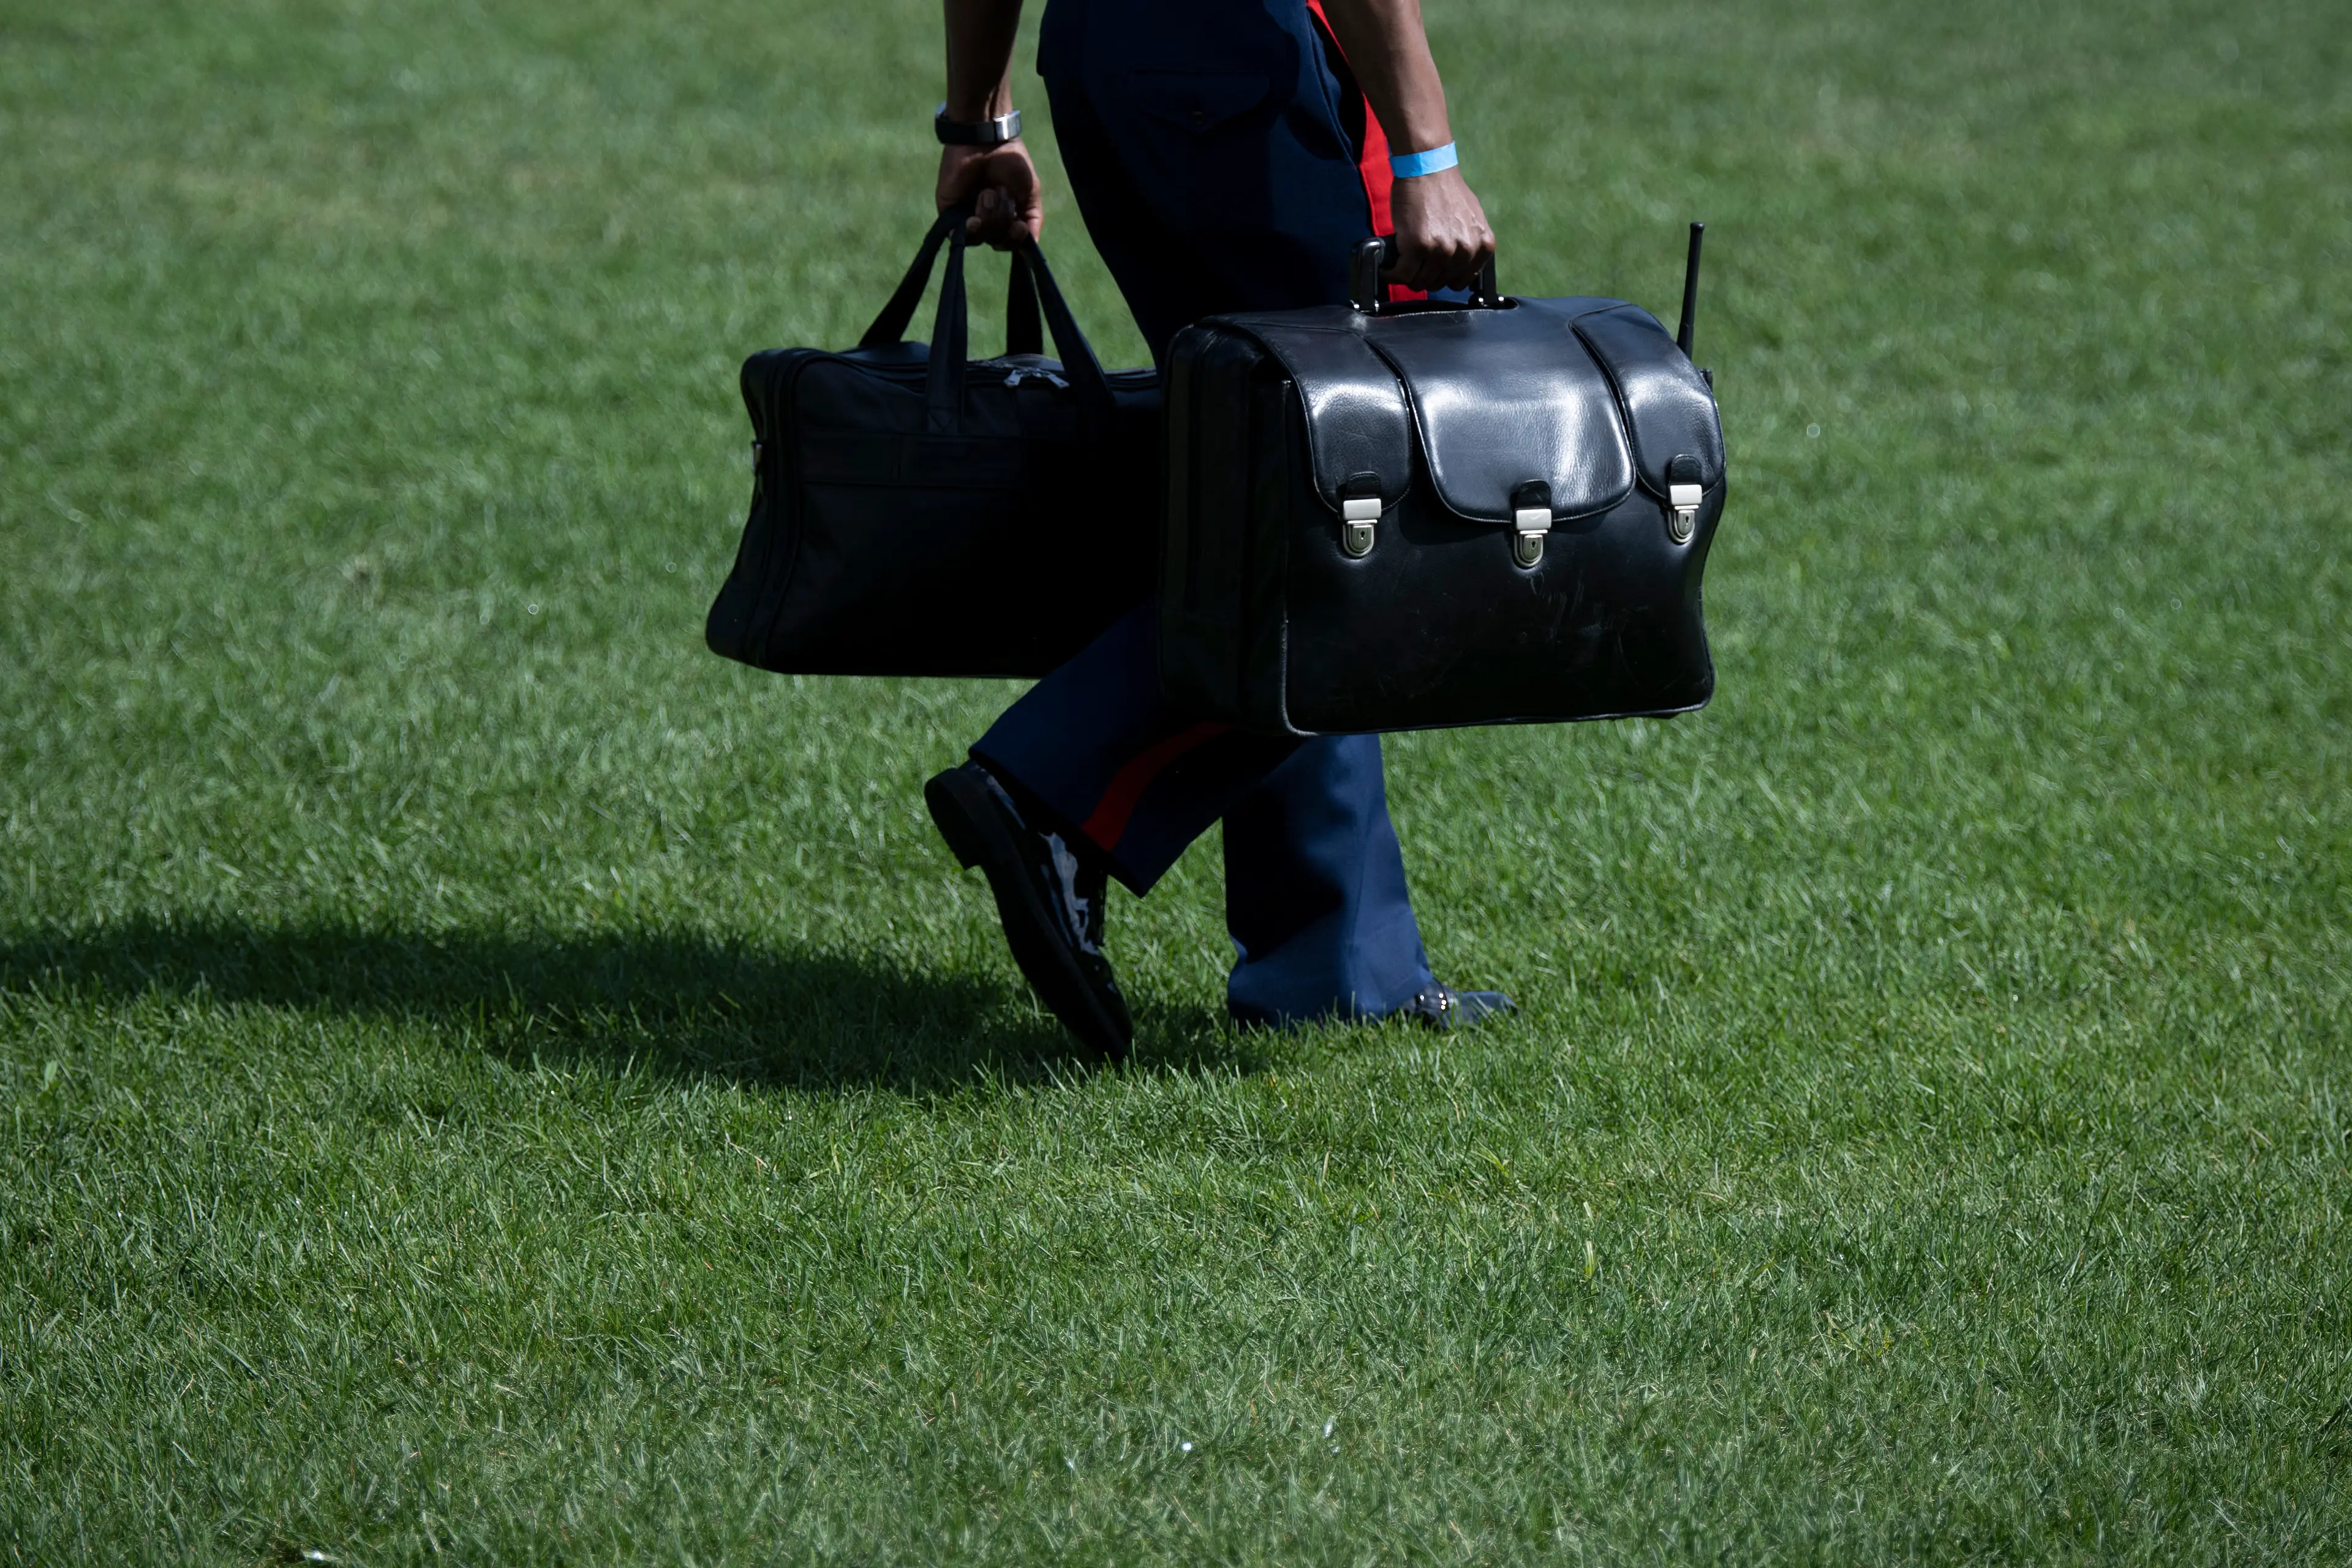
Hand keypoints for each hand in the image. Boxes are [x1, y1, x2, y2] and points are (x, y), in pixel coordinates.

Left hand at [937, 140, 1042, 248]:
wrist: (986, 140)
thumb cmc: (1011, 162)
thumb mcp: (1030, 193)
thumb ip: (1033, 221)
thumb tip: (1031, 248)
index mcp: (1008, 217)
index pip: (1011, 243)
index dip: (1016, 240)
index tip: (1020, 226)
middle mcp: (988, 221)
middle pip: (997, 242)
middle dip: (1003, 219)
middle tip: (1001, 192)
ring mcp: (968, 218)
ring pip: (981, 238)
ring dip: (989, 216)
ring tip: (987, 192)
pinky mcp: (950, 214)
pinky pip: (959, 236)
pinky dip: (970, 229)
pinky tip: (973, 218)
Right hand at [1387, 166, 1494, 292]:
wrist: (1428, 168)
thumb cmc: (1445, 190)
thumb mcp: (1471, 219)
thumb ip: (1469, 243)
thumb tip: (1459, 266)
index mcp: (1483, 245)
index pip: (1462, 281)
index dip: (1444, 277)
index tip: (1432, 272)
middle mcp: (1466, 250)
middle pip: (1440, 283)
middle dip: (1425, 276)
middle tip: (1413, 265)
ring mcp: (1442, 250)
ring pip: (1421, 282)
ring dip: (1407, 277)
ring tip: (1400, 266)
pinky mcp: (1418, 247)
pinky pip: (1403, 274)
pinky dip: (1392, 275)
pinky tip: (1388, 270)